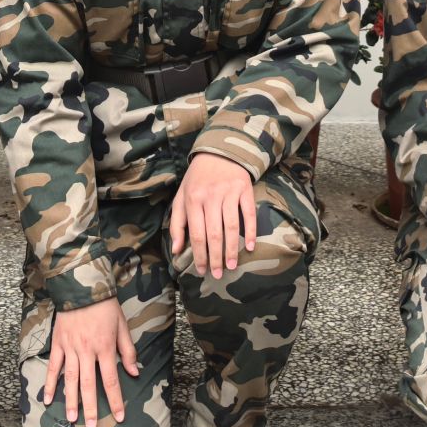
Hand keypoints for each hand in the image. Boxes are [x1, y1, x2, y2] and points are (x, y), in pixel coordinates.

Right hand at [44, 296, 137, 426]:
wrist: (82, 286)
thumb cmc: (105, 306)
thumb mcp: (122, 325)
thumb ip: (128, 350)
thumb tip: (134, 372)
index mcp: (105, 347)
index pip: (111, 379)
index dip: (114, 400)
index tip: (118, 416)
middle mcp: (87, 350)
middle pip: (88, 384)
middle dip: (90, 407)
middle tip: (92, 426)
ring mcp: (70, 348)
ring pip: (70, 379)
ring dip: (70, 400)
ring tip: (71, 419)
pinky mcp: (58, 343)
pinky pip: (53, 366)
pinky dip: (50, 383)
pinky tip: (47, 398)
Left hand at [169, 152, 255, 278]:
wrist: (219, 152)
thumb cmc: (197, 179)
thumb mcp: (182, 197)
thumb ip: (177, 223)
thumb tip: (176, 250)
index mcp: (193, 199)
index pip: (196, 234)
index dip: (199, 254)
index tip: (202, 270)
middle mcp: (210, 196)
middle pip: (213, 233)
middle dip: (215, 257)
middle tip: (217, 274)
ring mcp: (228, 192)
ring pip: (231, 226)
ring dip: (231, 249)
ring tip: (231, 266)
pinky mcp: (244, 189)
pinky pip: (249, 213)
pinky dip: (249, 231)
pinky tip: (249, 247)